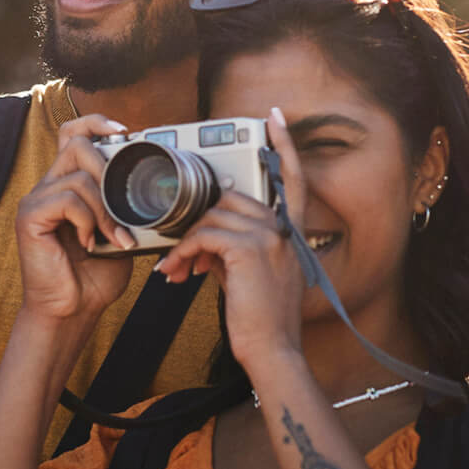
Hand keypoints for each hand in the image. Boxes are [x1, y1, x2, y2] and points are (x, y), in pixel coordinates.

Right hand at [15, 115, 136, 321]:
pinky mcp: (29, 217)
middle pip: (77, 144)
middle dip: (109, 170)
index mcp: (69, 185)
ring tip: (114, 238)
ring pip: (79, 175)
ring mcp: (36, 200)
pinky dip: (88, 221)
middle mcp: (49, 186)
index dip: (96, 122)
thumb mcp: (121, 233)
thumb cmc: (94, 276)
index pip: (73, 133)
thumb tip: (157, 189)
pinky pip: (68, 199)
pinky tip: (89, 244)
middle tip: (124, 208)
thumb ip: (128, 207)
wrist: (72, 311)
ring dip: (106, 209)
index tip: (124, 131)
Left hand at [155, 108, 305, 373]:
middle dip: (199, 222)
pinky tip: (177, 273)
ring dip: (186, 243)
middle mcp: (283, 228)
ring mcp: (268, 237)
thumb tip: (204, 237)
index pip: (293, 178)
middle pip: (230, 198)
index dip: (284, 146)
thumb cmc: (260, 320)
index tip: (273, 116)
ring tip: (176, 271)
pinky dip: (183, 253)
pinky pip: (203, 235)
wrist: (272, 351)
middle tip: (181, 255)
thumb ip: (235, 246)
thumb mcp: (252, 274)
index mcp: (289, 232)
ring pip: (212, 217)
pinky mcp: (248, 250)